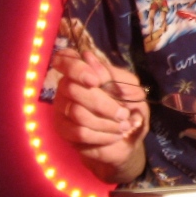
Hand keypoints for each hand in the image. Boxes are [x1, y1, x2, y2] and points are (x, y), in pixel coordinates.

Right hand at [51, 49, 148, 183]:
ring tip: (123, 126)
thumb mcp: (133, 91)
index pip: (64, 59)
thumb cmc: (130, 108)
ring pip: (77, 113)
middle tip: (124, 114)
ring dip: (106, 122)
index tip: (94, 81)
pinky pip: (79, 132)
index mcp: (84, 70)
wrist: (129, 137)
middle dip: (103, 104)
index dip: (75, 68)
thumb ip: (116, 77)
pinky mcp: (64, 129)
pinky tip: (115, 135)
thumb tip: (91, 60)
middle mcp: (67, 86)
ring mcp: (62, 108)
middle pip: (72, 89)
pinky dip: (102, 135)